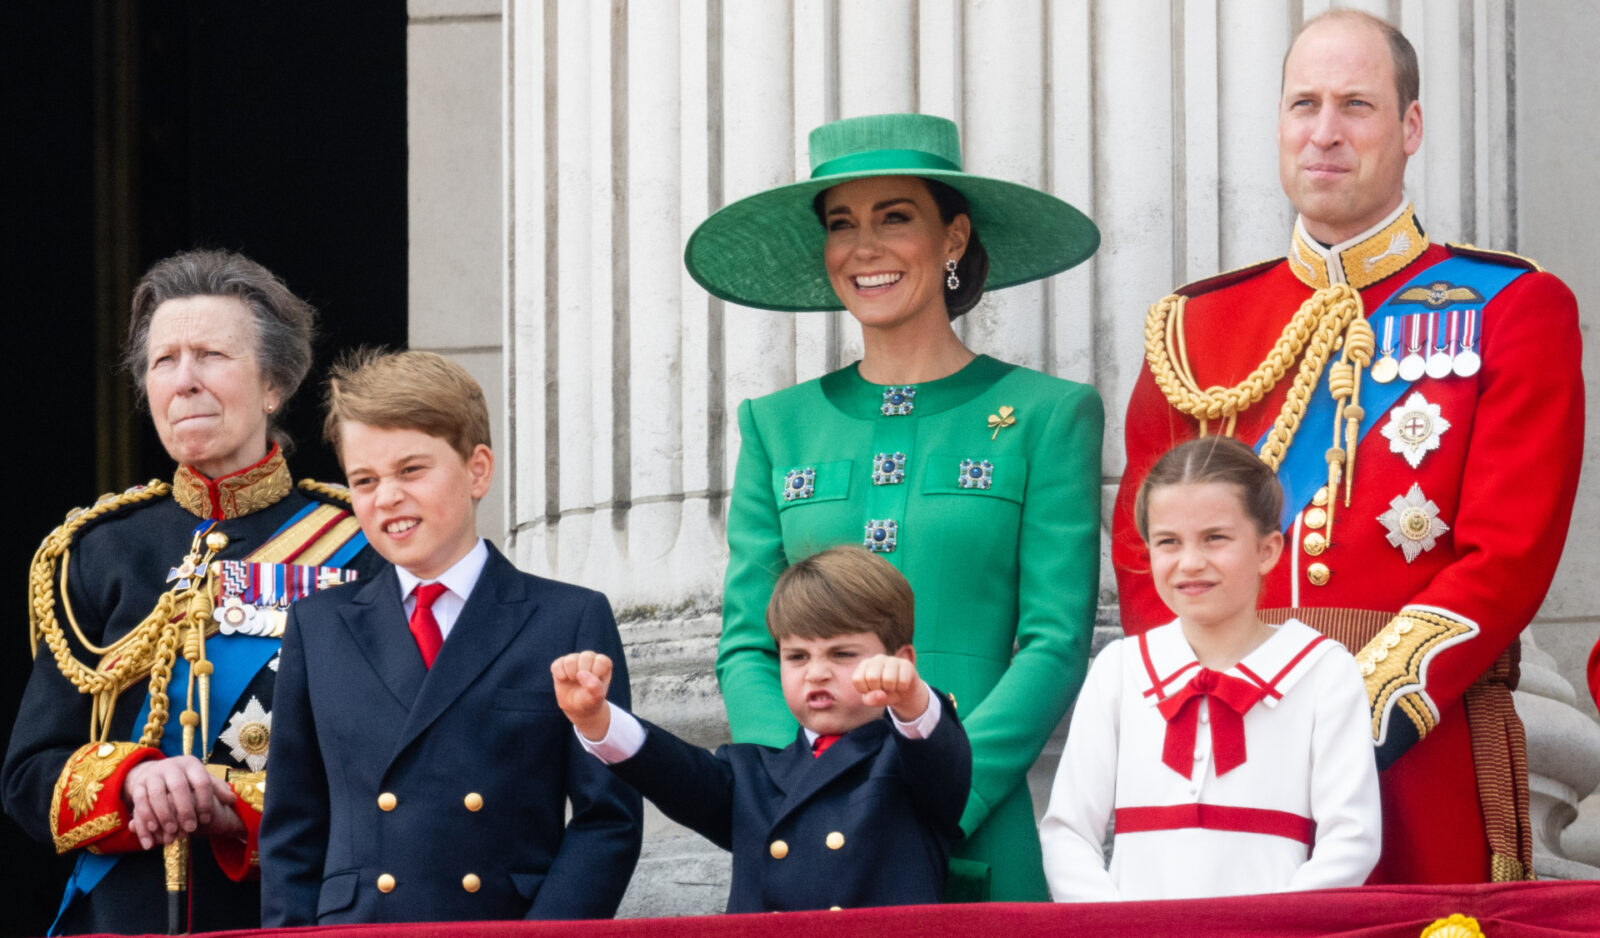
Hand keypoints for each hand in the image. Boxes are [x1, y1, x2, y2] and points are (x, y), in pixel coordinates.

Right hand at [124, 756, 241, 849]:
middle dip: (185, 809)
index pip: (201, 781)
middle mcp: (171, 766)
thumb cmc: (186, 780)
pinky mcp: (138, 786)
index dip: (205, 801)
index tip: (207, 819)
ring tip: (171, 832)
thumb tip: (232, 800)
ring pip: (156, 795)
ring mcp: (153, 775)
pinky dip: (145, 819)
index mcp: (191, 764)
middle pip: (178, 787)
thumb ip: (216, 789)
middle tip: (191, 829)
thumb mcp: (201, 779)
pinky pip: (139, 803)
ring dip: (164, 815)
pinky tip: (153, 832)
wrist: (157, 772)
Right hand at [550, 651, 613, 740]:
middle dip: (583, 674)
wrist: (576, 708)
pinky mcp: (561, 663)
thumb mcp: (595, 699)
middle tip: (583, 684)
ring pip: (570, 660)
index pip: (601, 661)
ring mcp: (575, 659)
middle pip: (586, 657)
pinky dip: (560, 675)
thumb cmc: (589, 701)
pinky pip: (557, 665)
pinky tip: (564, 680)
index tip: (594, 684)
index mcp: (603, 664)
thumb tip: (581, 673)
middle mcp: (590, 658)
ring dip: (571, 675)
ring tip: (574, 681)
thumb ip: (594, 688)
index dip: (596, 675)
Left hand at [853, 654, 929, 722]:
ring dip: (891, 689)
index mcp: (864, 665)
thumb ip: (871, 699)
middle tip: (883, 689)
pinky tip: (901, 684)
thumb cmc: (883, 693)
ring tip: (892, 686)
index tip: (871, 690)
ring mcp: (892, 659)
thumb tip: (881, 694)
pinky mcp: (906, 663)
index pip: (857, 679)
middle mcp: (877, 659)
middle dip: (878, 690)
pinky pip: (903, 681)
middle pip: (872, 677)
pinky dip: (902, 688)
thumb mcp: (873, 700)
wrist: (903, 692)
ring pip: (889, 679)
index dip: (865, 690)